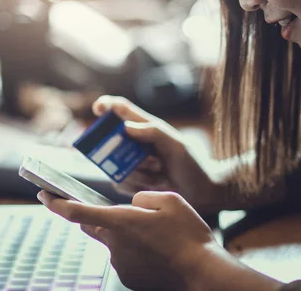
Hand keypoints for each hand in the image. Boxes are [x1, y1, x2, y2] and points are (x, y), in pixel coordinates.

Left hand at [38, 190, 220, 289]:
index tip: (43, 195)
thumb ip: (142, 198)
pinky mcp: (128, 278)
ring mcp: (120, 264)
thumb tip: (131, 206)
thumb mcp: (169, 199)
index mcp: (121, 221)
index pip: (77, 212)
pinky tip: (158, 252)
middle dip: (101, 217)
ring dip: (127, 235)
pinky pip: (125, 257)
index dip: (56, 203)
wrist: (202, 273)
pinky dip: (136, 251)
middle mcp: (115, 244)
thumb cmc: (188, 234)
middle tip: (125, 216)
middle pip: (95, 226)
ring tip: (159, 238)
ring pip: (114, 241)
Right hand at [92, 96, 226, 213]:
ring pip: (115, 164)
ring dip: (138, 171)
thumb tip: (125, 127)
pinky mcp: (130, 182)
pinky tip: (156, 184)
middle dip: (126, 152)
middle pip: (110, 140)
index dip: (107, 106)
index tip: (98, 109)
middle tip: (154, 162)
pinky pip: (119, 182)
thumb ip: (153, 132)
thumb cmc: (193, 164)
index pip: (121, 110)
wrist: (202, 193)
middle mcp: (135, 143)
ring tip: (161, 172)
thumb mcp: (176, 145)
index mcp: (146, 127)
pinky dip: (137, 184)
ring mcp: (130, 163)